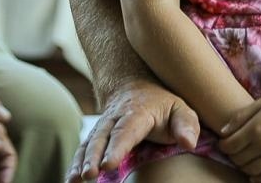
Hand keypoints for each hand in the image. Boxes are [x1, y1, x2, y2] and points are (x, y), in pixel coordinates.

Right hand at [67, 79, 198, 182]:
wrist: (135, 86)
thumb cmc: (162, 104)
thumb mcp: (181, 108)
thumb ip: (187, 125)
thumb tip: (189, 143)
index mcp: (137, 112)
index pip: (126, 130)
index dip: (117, 147)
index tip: (109, 163)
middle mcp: (115, 118)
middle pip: (102, 137)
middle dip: (94, 156)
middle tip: (90, 174)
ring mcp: (103, 126)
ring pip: (89, 142)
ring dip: (81, 160)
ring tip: (77, 179)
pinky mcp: (96, 135)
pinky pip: (83, 148)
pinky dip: (75, 162)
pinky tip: (71, 179)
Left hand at [218, 86, 260, 182]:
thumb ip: (240, 117)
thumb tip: (222, 132)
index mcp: (255, 128)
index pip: (230, 145)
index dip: (223, 145)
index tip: (223, 142)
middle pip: (239, 159)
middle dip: (232, 155)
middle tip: (233, 150)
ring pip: (251, 170)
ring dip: (243, 167)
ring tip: (243, 159)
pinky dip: (259, 179)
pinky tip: (254, 176)